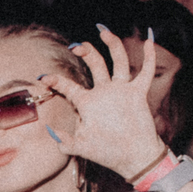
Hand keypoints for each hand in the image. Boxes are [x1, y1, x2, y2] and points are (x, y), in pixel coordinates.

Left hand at [39, 25, 166, 182]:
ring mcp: (121, 91)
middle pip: (95, 65)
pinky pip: (144, 72)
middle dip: (86, 53)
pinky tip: (149, 42)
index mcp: (88, 103)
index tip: (43, 78)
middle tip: (76, 46)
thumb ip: (66, 141)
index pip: (70, 87)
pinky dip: (148, 58)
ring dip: (113, 46)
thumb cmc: (107, 153)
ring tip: (104, 32)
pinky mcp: (137, 94)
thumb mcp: (82, 147)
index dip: (56, 82)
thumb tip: (51, 132)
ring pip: (118, 62)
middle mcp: (104, 93)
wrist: (133, 158)